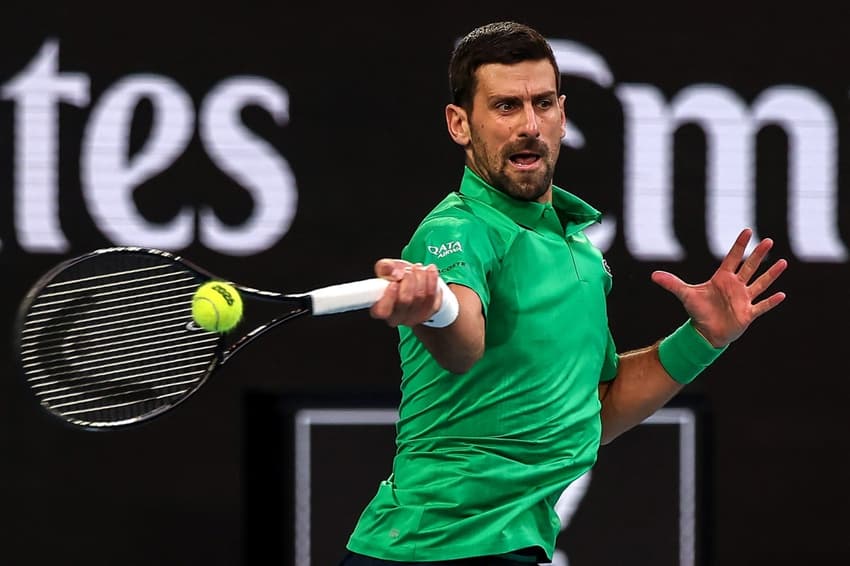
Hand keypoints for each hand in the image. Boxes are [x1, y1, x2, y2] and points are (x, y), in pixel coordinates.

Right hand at [370, 259, 441, 327]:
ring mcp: (414, 317)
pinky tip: (429, 271)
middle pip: (405, 300)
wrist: (413, 280)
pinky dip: (432, 280)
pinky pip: (434, 297)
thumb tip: (394, 273)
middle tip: (408, 270)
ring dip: (421, 277)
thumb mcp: (386, 268)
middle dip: (408, 280)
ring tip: (417, 268)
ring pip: (420, 297)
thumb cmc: (396, 277)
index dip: (389, 297)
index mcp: (381, 308)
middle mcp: (397, 317)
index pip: (382, 311)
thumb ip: (385, 267)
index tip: (394, 282)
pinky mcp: (429, 313)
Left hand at [650, 228, 787, 346]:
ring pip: (760, 284)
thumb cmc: (697, 311)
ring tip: (783, 262)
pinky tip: (782, 294)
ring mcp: (744, 299)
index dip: (740, 245)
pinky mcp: (748, 313)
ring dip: (771, 274)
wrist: (705, 332)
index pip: (732, 258)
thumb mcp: (685, 295)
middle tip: (769, 240)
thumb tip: (653, 275)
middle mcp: (736, 286)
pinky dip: (771, 302)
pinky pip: (762, 306)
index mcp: (722, 279)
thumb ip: (671, 283)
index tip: (748, 230)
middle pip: (749, 267)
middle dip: (758, 255)